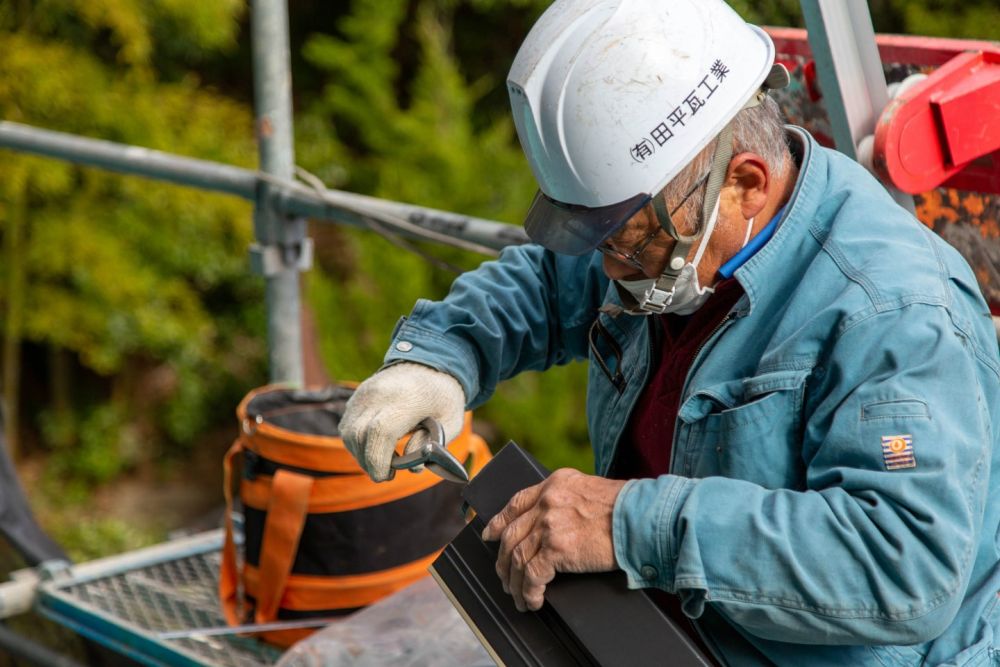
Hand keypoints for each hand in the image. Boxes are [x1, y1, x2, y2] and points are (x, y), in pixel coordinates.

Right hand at [340, 362, 464, 481]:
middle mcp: (379, 393)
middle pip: (359, 434)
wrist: (429, 363)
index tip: (387, 476)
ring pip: (349, 432)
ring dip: (362, 454)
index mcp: (406, 397)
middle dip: (369, 462)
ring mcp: (364, 393)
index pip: (380, 431)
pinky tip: (376, 446)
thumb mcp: (451, 422)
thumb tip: (412, 466)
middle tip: (387, 473)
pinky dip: (357, 443)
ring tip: (384, 459)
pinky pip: (347, 426)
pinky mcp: (356, 397)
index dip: (379, 460)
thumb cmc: (443, 396)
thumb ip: (433, 446)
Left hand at [481, 468, 626, 611]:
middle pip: (511, 533)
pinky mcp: (557, 548)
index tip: (490, 534)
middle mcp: (547, 501)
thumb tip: (552, 522)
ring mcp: (549, 523)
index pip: (516, 502)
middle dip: (503, 560)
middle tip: (503, 576)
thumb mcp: (590, 490)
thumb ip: (567, 500)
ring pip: (516, 556)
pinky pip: (532, 575)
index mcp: (554, 484)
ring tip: (518, 596)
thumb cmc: (625, 508)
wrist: (640, 519)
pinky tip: (533, 600)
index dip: (499, 522)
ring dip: (514, 582)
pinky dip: (529, 592)